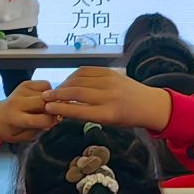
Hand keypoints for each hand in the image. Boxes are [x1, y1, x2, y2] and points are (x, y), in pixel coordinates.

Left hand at [0, 81, 56, 145]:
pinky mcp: (24, 84)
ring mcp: (20, 91)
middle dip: (54, 108)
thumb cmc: (9, 130)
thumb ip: (38, 130)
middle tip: (55, 113)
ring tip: (46, 106)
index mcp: (16, 119)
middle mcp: (18, 103)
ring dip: (51, 99)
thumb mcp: (22, 138)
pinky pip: (44, 84)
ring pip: (47, 91)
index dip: (52, 121)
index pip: (41, 119)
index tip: (55, 122)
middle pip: (45, 102)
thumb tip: (55, 119)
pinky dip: (47, 91)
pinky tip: (41, 98)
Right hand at [43, 67, 174, 132]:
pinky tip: (69, 81)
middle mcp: (108, 96)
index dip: (60, 108)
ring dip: (64, 84)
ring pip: (79, 79)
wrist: (149, 104)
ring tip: (56, 90)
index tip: (47, 108)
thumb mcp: (108, 122)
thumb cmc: (127, 118)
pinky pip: (87, 70)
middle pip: (76, 92)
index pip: (78, 110)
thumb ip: (87, 115)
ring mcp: (110, 82)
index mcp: (108, 114)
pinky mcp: (110, 72)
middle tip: (45, 97)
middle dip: (57, 94)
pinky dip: (75, 75)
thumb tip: (64, 109)